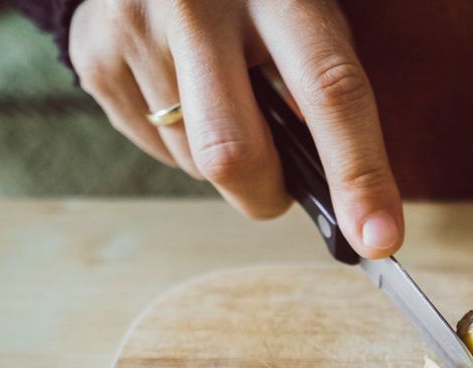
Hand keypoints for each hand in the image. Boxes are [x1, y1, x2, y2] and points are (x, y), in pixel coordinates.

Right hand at [69, 0, 402, 256]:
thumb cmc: (259, 2)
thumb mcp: (306, 23)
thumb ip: (325, 96)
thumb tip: (346, 201)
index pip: (330, 93)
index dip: (359, 174)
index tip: (378, 239)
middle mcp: (199, 6)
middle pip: (234, 153)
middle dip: (268, 195)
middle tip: (282, 187)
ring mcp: (137, 28)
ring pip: (195, 163)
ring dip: (226, 165)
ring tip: (227, 106)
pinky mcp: (94, 55)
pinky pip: (156, 151)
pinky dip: (185, 146)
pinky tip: (187, 96)